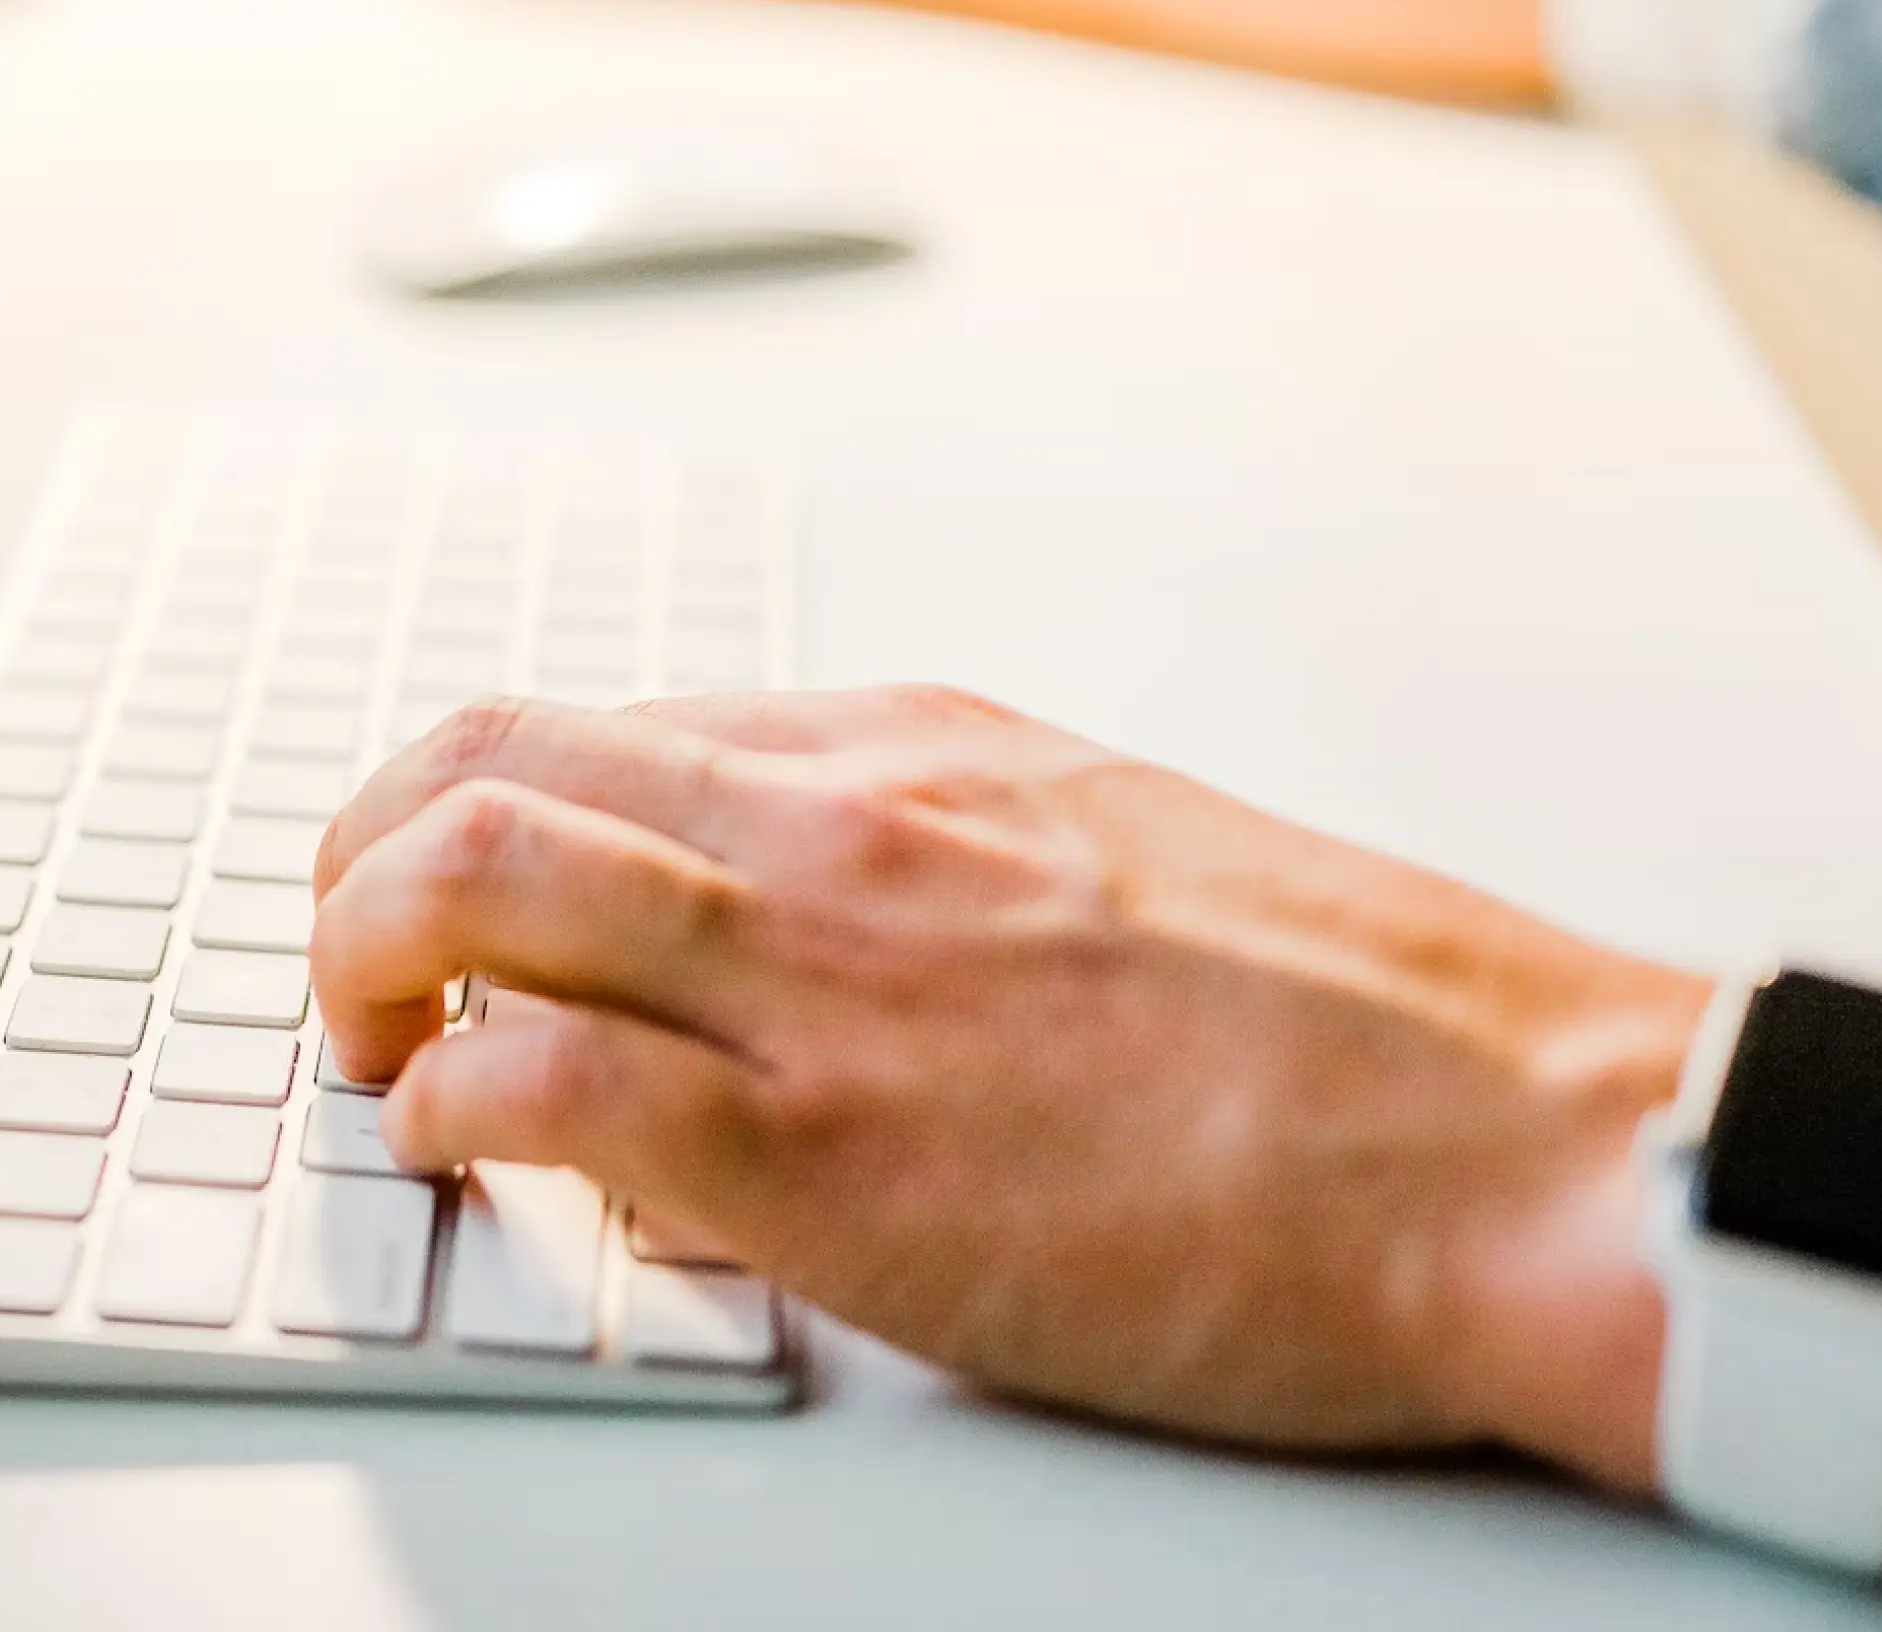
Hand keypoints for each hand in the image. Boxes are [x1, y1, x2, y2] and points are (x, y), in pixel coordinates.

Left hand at [307, 688, 1709, 1483]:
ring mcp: (822, 975)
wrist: (1532, 1148)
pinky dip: (442, 1112)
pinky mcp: (823, 1150)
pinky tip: (459, 1158)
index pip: (606, 724)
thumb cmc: (1375, 1039)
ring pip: (469, 874)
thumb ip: (945, 890)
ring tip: (362, 1041)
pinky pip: (531, 1087)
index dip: (478, 804)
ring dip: (356, 956)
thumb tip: (812, 949)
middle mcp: (841, 822)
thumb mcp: (1129, 872)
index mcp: (921, 749)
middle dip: (361, 850)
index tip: (448, 884)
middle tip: (349, 952)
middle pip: (485, 758)